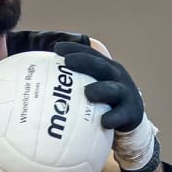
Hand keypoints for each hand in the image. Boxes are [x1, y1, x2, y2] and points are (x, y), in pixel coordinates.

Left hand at [57, 41, 157, 171]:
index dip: (75, 49)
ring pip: (114, 89)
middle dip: (85, 62)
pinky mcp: (132, 112)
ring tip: (88, 93)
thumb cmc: (103, 104)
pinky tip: (103, 122)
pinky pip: (121, 115)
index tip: (57, 49)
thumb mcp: (91, 92)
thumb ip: (72, 88)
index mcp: (106, 69)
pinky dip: (113, 117)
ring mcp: (126, 94)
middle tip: (68, 62)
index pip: (90, 55)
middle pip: (101, 66)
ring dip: (101, 90)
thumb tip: (40, 90)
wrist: (130, 120)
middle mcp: (117, 77)